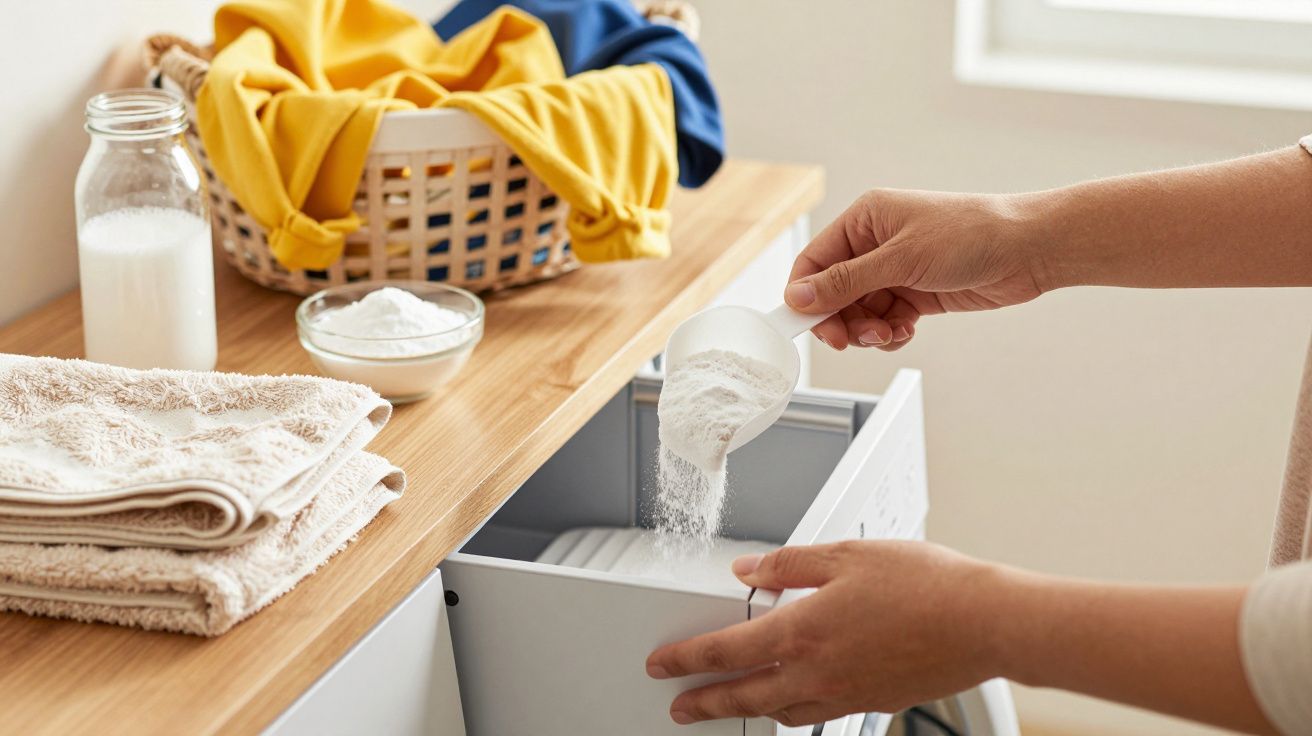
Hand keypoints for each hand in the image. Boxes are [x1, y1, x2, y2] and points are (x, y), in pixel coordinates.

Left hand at [644, 540, 1006, 726]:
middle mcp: (818, 672)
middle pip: (743, 696)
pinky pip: (816, 716)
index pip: (726, 651)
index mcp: (803, 630)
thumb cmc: (925, 585)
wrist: (984, 623)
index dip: (686, 660)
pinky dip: (790, 712)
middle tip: (678, 707)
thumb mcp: (846, 554)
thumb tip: (748, 569)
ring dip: (746, 710)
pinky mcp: (871, 703)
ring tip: (729, 706)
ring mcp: (845, 695)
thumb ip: (789, 563)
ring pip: (779, 712)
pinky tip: (792, 704)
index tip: (662, 665)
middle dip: (703, 703)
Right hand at [787, 189, 1047, 350]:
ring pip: (859, 311)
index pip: (815, 261)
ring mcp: (896, 269)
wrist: (1028, 249)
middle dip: (841, 319)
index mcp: (865, 220)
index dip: (806, 295)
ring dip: (867, 330)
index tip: (806, 325)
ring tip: (889, 333)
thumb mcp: (901, 259)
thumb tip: (799, 295)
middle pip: (834, 292)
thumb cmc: (971, 235)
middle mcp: (876, 244)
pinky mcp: (916, 292)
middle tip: (849, 340)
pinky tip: (905, 330)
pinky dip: (889, 332)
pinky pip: (885, 320)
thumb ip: (845, 281)